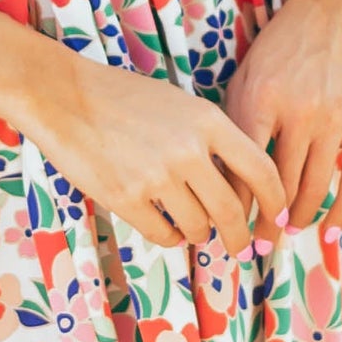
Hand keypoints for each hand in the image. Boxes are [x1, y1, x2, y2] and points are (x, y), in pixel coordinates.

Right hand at [37, 57, 287, 260]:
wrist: (63, 95)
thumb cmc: (122, 97)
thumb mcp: (178, 104)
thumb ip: (210, 139)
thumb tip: (240, 185)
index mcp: (207, 120)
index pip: (261, 170)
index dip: (276, 201)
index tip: (278, 219)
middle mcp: (188, 150)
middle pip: (232, 211)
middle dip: (239, 236)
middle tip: (239, 246)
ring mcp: (156, 176)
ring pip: (197, 227)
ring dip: (199, 234)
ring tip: (191, 226)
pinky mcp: (126, 198)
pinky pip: (163, 235)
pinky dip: (169, 237)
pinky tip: (164, 226)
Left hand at [222, 0, 341, 251]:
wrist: (341, 7)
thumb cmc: (285, 42)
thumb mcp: (249, 71)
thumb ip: (237, 118)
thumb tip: (221, 171)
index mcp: (262, 98)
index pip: (244, 167)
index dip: (236, 204)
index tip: (229, 226)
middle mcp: (299, 112)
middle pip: (280, 185)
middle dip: (267, 222)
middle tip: (257, 244)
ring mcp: (336, 118)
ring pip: (315, 188)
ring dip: (300, 218)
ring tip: (288, 232)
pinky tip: (330, 228)